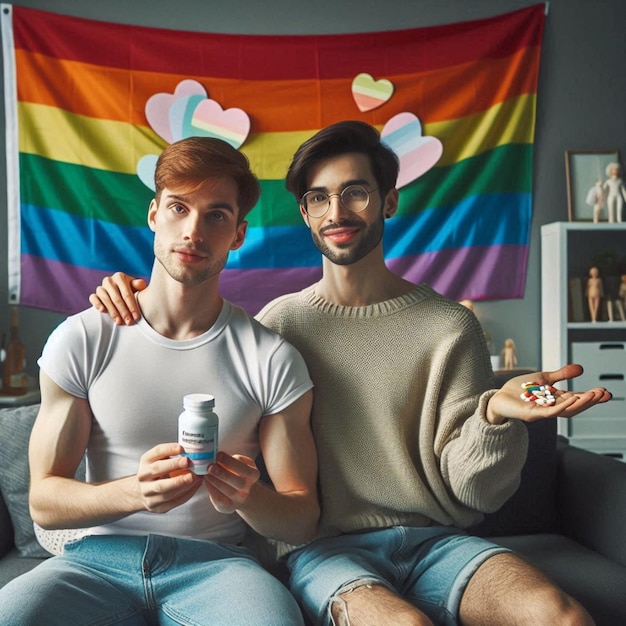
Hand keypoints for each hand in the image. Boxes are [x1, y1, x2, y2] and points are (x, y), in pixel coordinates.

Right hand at [88, 272, 145, 325]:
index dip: (132, 306)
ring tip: (119, 322)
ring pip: (106, 300)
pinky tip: (103, 311)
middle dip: (124, 312)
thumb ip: (139, 285)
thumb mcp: (137, 287)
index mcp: (120, 277)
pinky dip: (97, 304)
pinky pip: (93, 298)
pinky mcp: (94, 294)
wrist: (120, 292)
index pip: (126, 294)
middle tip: (129, 322)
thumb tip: (141, 284)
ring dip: (113, 312)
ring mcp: (100, 287)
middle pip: (117, 298)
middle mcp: (109, 280)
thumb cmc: (131, 290)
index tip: (136, 317)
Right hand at [136, 443, 202, 512]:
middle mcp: (143, 478)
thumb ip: (172, 453)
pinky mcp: (157, 507)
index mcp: (146, 462)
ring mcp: (148, 494)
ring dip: (183, 483)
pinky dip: (187, 493)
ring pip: (165, 490)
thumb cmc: (157, 471)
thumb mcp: (159, 458)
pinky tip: (195, 485)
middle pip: (157, 470)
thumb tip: (191, 450)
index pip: (156, 452)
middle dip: (174, 466)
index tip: (181, 448)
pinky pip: (174, 501)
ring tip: (196, 476)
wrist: (143, 492)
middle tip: (188, 462)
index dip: (169, 449)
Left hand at [204, 452, 260, 513]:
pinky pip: (219, 499)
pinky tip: (206, 481)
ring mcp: (239, 500)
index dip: (230, 462)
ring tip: (205, 473)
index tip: (218, 454)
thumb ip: (233, 460)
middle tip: (209, 466)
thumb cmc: (238, 472)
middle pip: (237, 482)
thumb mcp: (241, 463)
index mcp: (253, 475)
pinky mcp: (228, 508)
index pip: (244, 469)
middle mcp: (248, 489)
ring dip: (215, 481)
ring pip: (228, 492)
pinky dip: (211, 489)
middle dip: (222, 474)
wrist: (243, 492)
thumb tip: (217, 456)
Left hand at [486, 363, 611, 424]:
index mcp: (555, 399)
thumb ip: (561, 374)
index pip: (577, 399)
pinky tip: (573, 399)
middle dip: (590, 400)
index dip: (591, 396)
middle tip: (604, 393)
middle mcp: (551, 408)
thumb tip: (581, 368)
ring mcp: (542, 413)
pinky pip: (550, 412)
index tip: (605, 392)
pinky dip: (562, 406)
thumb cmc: (519, 390)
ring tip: (593, 395)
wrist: (499, 397)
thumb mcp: (543, 378)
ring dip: (580, 403)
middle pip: (575, 406)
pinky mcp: (532, 414)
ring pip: (565, 411)